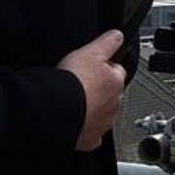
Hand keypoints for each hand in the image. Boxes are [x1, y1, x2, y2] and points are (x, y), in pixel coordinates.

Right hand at [58, 29, 127, 151]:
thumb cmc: (72, 82)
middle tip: (81, 85)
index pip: (117, 71)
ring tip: (76, 102)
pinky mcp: (90, 138)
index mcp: (115, 82)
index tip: (94, 67)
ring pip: (102, 113)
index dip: (104, 67)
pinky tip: (76, 122)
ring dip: (93, 108)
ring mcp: (103, 123)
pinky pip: (91, 134)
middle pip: (110, 93)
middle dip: (99, 89)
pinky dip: (86, 129)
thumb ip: (108, 42)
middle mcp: (114, 104)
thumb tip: (118, 35)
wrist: (56, 109)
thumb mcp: (90, 51)